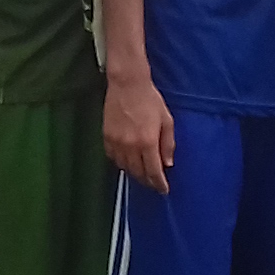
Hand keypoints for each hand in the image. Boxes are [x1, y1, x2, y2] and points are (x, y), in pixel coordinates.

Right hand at [103, 73, 175, 194]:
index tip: (164, 190)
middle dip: (148, 181)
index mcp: (148, 142)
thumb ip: (168, 144)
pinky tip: (127, 161)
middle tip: (154, 183)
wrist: (127, 84)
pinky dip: (121, 162)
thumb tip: (168, 164)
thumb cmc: (150, 100)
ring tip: (142, 173)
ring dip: (134, 173)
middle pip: (138, 173)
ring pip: (125, 167)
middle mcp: (131, 146)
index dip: (159, 184)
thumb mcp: (167, 120)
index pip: (154, 172)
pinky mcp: (106, 137)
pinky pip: (113, 157)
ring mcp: (116, 142)